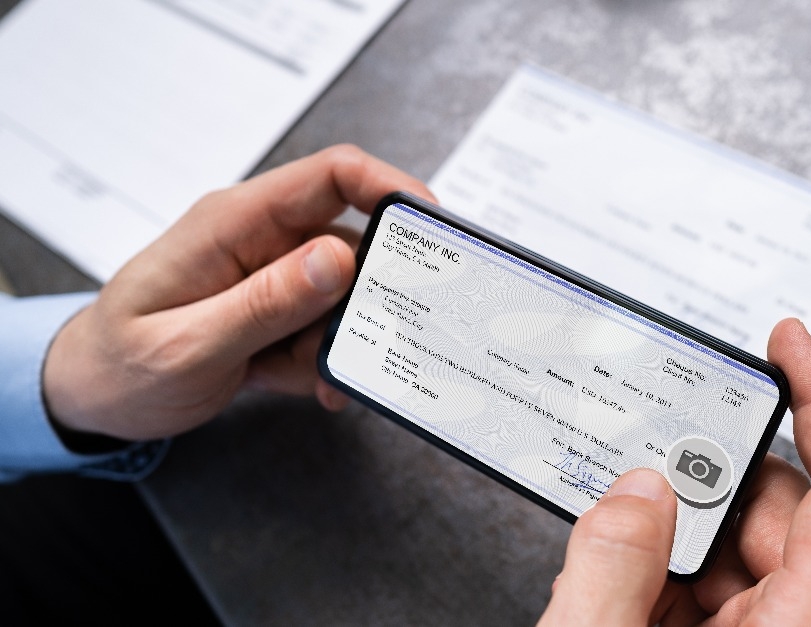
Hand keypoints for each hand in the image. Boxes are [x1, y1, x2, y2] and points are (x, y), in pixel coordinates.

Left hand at [43, 145, 432, 440]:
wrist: (91, 395)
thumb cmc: (119, 364)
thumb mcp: (187, 345)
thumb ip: (263, 303)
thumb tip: (338, 258)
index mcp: (233, 223)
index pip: (329, 176)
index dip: (390, 187)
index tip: (432, 227)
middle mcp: (261, 239)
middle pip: (353, 239)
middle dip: (374, 292)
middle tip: (376, 334)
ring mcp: (273, 275)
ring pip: (347, 294)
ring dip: (341, 340)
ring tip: (304, 374)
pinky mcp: (280, 308)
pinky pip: (328, 326)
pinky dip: (325, 361)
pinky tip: (300, 383)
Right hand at [540, 318, 810, 625]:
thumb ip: (614, 569)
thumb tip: (635, 491)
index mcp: (802, 626)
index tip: (789, 342)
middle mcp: (793, 626)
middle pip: (775, 507)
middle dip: (703, 470)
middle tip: (643, 448)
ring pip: (732, 542)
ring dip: (669, 523)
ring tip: (609, 523)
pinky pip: (702, 580)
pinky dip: (655, 561)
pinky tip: (609, 567)